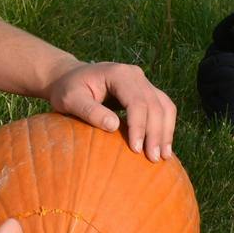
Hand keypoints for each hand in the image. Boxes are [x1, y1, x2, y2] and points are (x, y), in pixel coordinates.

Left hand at [46, 60, 177, 161]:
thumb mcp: (70, 100)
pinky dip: (165, 127)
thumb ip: (90, 111)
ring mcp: (143, 82)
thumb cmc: (67, 90)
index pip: (137, 101)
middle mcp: (135, 75)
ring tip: (164, 156)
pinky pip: (163, 108)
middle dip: (156, 133)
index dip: (139, 126)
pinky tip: (163, 146)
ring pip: (165, 106)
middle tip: (153, 158)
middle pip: (155, 105)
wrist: (70, 78)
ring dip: (166, 131)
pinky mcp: (145, 92)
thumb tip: (114, 126)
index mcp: (118, 74)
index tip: (136, 150)